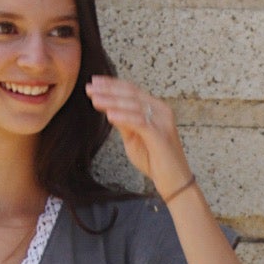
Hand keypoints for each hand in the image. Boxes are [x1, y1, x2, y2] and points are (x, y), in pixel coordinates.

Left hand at [85, 77, 192, 199]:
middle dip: (109, 90)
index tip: (94, 82)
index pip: (132, 90)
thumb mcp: (133, 138)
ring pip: (134, 106)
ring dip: (113, 102)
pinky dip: (124, 117)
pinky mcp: (161, 135)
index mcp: (155, 109)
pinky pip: (140, 122)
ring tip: (95, 100)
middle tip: (89, 88)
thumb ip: (124, 123)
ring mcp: (162, 122)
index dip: (112, 84)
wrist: (174, 182)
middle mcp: (161, 111)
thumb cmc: (155, 161)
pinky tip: (109, 115)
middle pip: (132, 94)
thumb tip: (109, 109)